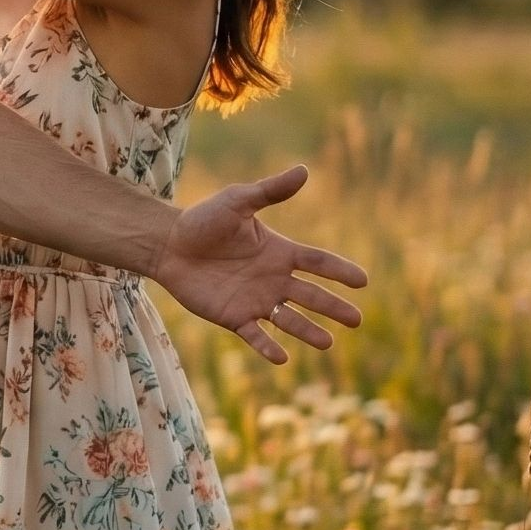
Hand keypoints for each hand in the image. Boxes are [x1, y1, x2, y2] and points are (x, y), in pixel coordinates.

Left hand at [152, 165, 366, 362]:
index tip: (363, 281)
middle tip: (357, 321)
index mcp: (279, 252)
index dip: (340, 271)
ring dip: (308, 331)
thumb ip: (270, 191)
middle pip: (311, 295)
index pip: (318, 262)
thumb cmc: (203, 220)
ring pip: (289, 320)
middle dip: (334, 307)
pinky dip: (268, 347)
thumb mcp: (237, 202)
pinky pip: (255, 335)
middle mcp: (273, 279)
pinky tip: (283, 359)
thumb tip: (304, 170)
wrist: (168, 245)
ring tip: (328, 343)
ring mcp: (255, 300)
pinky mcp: (233, 316)